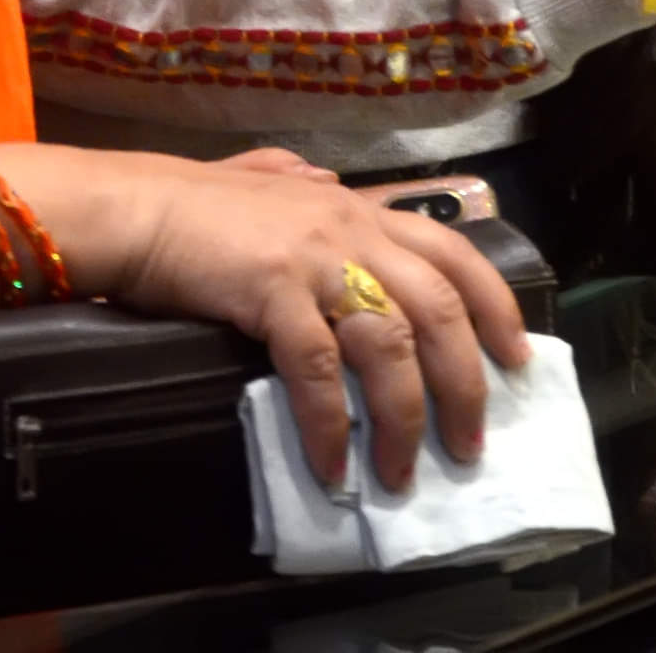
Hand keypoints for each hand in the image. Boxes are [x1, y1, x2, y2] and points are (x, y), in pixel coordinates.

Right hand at [0, 144, 529, 492]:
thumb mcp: (267, 181)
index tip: (518, 358)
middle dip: (464, 383)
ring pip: (390, 344)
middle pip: (439, 308)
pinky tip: (334, 466)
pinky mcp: (272, 291)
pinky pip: (318, 370)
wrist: (137, 206)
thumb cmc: (198, 200)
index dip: (496, 306)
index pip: (456, 254)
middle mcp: (352, 228)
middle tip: (470, 445)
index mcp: (360, 210)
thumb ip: (303, 185)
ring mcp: (315, 258)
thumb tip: (326, 185)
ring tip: (401, 474)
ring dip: (404, 418)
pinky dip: (333, 425)